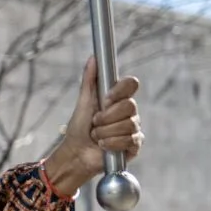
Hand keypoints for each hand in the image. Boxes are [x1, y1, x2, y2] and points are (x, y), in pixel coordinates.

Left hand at [43, 61, 142, 196]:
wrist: (76, 153)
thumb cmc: (79, 127)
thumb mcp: (83, 102)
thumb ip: (89, 80)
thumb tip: (93, 57)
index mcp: (118, 98)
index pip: (131, 84)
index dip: (119, 92)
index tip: (105, 100)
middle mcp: (129, 112)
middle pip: (130, 106)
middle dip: (106, 117)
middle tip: (95, 123)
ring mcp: (133, 128)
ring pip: (128, 125)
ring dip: (106, 132)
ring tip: (97, 136)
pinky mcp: (134, 145)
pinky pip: (129, 140)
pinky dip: (112, 143)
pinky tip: (104, 145)